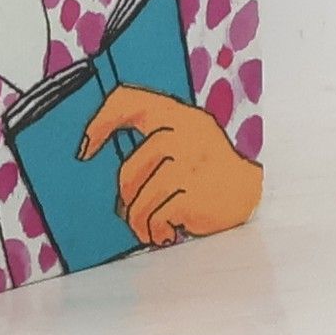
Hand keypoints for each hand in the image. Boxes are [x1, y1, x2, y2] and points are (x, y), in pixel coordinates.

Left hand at [80, 85, 262, 243]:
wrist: (251, 192)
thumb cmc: (207, 168)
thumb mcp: (185, 138)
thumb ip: (151, 138)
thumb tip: (93, 152)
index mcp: (176, 113)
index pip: (128, 100)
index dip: (100, 122)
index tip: (84, 150)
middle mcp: (183, 131)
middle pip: (128, 171)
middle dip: (127, 200)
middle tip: (135, 214)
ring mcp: (190, 161)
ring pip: (140, 200)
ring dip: (141, 222)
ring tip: (153, 229)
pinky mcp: (195, 191)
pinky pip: (156, 216)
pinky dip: (156, 232)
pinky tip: (168, 234)